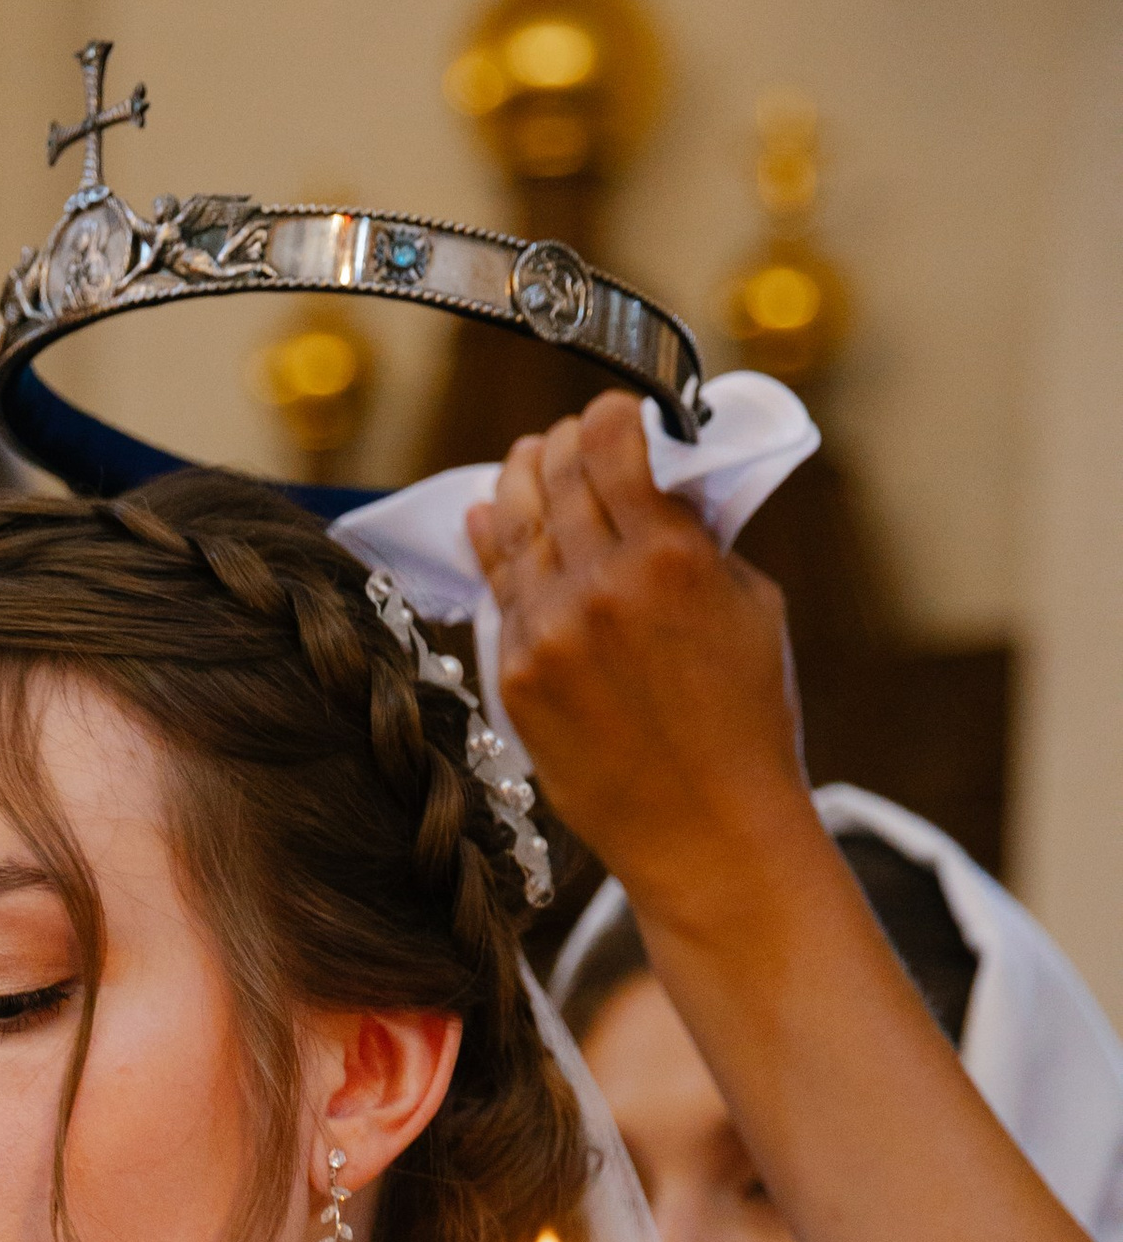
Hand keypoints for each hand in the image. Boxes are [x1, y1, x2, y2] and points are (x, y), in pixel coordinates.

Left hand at [469, 394, 822, 930]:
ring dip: (518, 482)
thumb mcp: (750, 603)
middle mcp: (599, 586)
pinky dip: (495, 545)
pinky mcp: (516, 676)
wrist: (707, 828)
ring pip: (511, 524)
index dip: (609, 414)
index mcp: (669, 555)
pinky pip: (495, 590)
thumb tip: (657, 486)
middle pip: (554, 473)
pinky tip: (491, 521)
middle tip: (568, 440)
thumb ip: (698, 536)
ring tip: (526, 466)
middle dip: (562, 443)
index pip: (612, 442)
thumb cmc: (747, 717)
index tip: (616, 413)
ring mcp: (547, 632)